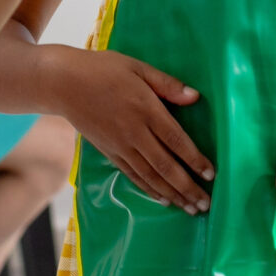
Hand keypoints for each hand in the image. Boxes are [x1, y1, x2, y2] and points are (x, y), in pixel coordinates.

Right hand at [45, 47, 212, 212]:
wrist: (63, 83)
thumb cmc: (103, 70)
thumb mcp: (137, 67)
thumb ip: (167, 84)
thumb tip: (195, 97)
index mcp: (145, 109)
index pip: (176, 140)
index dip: (195, 159)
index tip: (212, 175)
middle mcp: (134, 132)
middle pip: (165, 165)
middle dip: (187, 187)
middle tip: (206, 204)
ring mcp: (120, 145)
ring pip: (150, 176)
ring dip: (172, 194)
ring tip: (190, 209)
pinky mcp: (109, 152)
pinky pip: (132, 176)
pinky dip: (149, 190)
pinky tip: (163, 200)